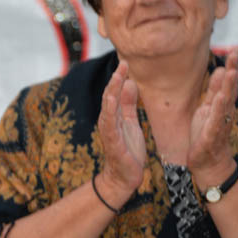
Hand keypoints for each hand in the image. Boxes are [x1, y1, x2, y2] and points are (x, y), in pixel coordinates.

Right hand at [96, 60, 145, 204]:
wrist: (125, 175)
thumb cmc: (128, 150)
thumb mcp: (131, 122)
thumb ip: (128, 104)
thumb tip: (129, 83)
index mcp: (113, 115)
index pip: (114, 92)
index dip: (120, 77)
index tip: (126, 62)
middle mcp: (107, 120)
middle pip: (109, 95)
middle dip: (116, 79)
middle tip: (124, 62)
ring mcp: (108, 130)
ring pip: (108, 106)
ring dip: (113, 90)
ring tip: (119, 75)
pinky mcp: (112, 140)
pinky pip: (110, 123)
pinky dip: (110, 110)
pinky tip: (113, 99)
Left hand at [189, 48, 237, 186]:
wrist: (207, 161)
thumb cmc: (206, 133)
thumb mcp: (208, 108)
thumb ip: (214, 91)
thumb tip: (219, 70)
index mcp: (222, 103)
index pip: (228, 81)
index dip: (231, 65)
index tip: (234, 49)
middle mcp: (224, 110)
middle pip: (230, 87)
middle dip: (233, 70)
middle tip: (236, 52)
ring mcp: (220, 120)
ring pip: (226, 100)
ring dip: (229, 85)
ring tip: (231, 70)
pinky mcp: (212, 132)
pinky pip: (217, 118)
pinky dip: (220, 107)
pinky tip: (222, 96)